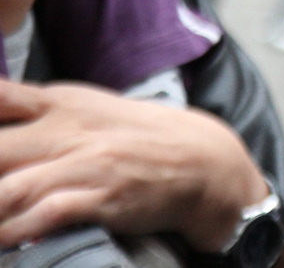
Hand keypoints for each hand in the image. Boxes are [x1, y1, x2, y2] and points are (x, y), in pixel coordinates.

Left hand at [0, 80, 269, 251]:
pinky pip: (44, 216)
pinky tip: (5, 239)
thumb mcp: (86, 108)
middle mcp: (65, 130)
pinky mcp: (102, 197)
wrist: (204, 161)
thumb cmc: (138, 138)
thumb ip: (33, 109)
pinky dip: (14, 232)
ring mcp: (84, 163)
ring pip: (8, 189)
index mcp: (58, 102)